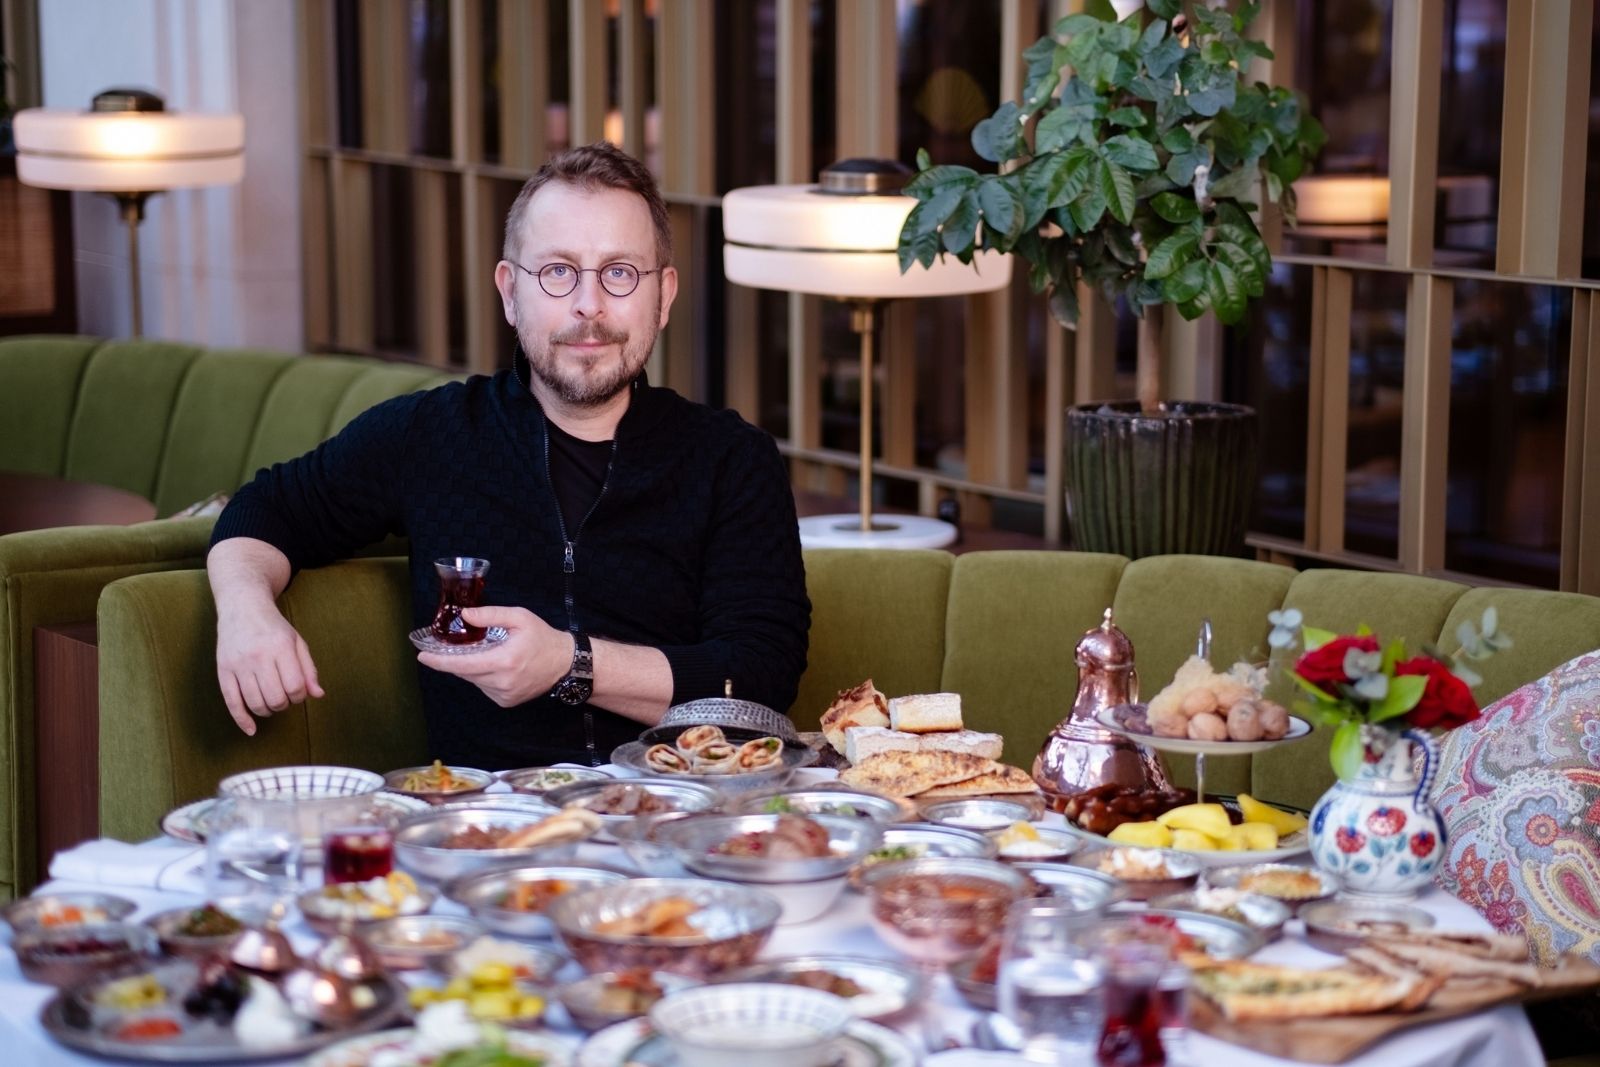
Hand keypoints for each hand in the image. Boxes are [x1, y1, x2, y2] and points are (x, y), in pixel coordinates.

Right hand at [216, 606, 324, 734]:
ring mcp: (238, 664)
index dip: (300, 696)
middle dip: (285, 704)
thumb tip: (318, 695)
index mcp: (280, 647)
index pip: (295, 686)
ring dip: (268, 710)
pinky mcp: (223, 670)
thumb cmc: (274, 627)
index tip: (298, 691)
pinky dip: (242, 720)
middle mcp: (258, 656)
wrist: (242, 607)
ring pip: (255, 703)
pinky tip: (251, 729)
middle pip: (276, 698)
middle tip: (285, 696)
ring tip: (272, 702)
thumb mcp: (297, 642)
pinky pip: (231, 702)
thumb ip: (309, 669)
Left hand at [416, 606, 573, 706]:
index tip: (422, 656)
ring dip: (471, 667)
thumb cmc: (542, 638)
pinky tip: (494, 666)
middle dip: (454, 660)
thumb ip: (490, 615)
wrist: (565, 664)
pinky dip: (482, 676)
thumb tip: (464, 616)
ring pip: (473, 680)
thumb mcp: (519, 617)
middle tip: (448, 647)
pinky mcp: (506, 702)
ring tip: (484, 653)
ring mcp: (503, 695)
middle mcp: (502, 682)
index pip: (462, 664)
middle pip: (464, 672)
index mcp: (504, 661)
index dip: (439, 661)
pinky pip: (483, 687)